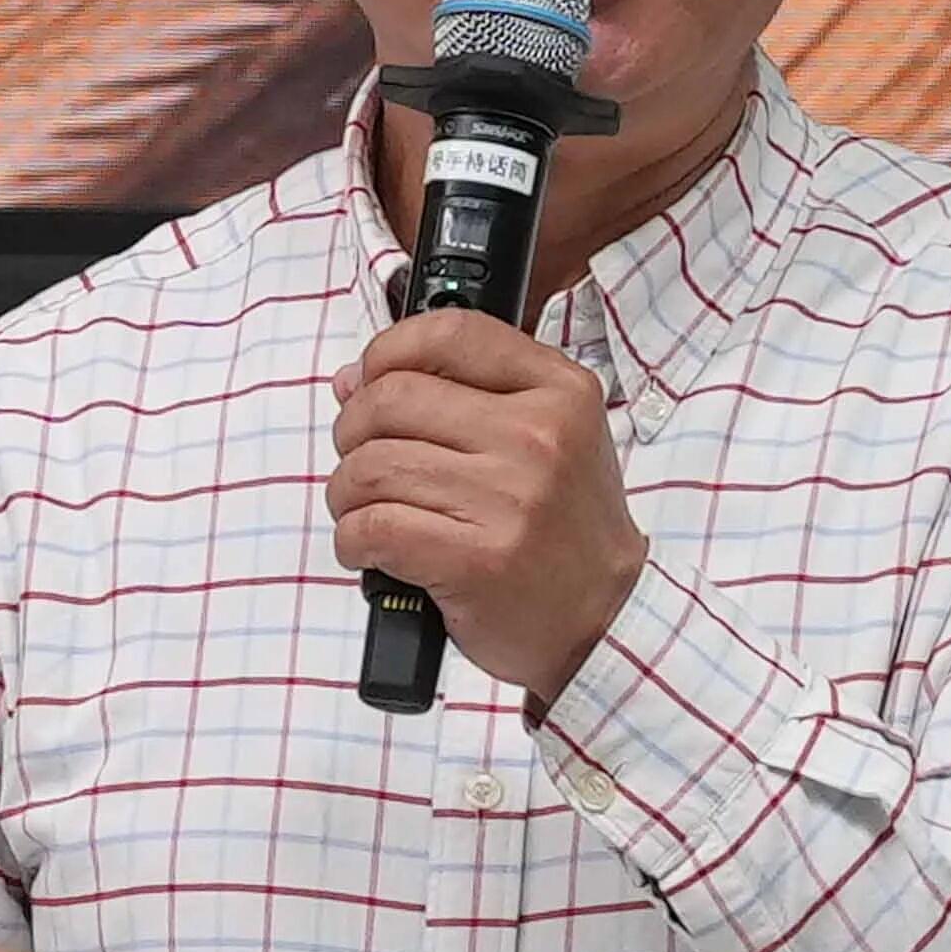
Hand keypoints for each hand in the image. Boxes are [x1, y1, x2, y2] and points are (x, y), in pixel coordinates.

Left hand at [332, 310, 643, 707]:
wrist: (603, 618)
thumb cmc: (562, 528)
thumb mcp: (547, 437)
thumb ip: (462, 396)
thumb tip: (354, 379)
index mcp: (560, 392)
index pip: (450, 333)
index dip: (389, 350)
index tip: (370, 378)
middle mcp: (538, 437)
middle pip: (393, 399)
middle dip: (353, 431)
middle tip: (363, 459)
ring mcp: (509, 499)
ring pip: (372, 466)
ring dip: (347, 492)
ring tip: (368, 510)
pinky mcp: (476, 560)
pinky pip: (373, 527)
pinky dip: (353, 539)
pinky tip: (371, 548)